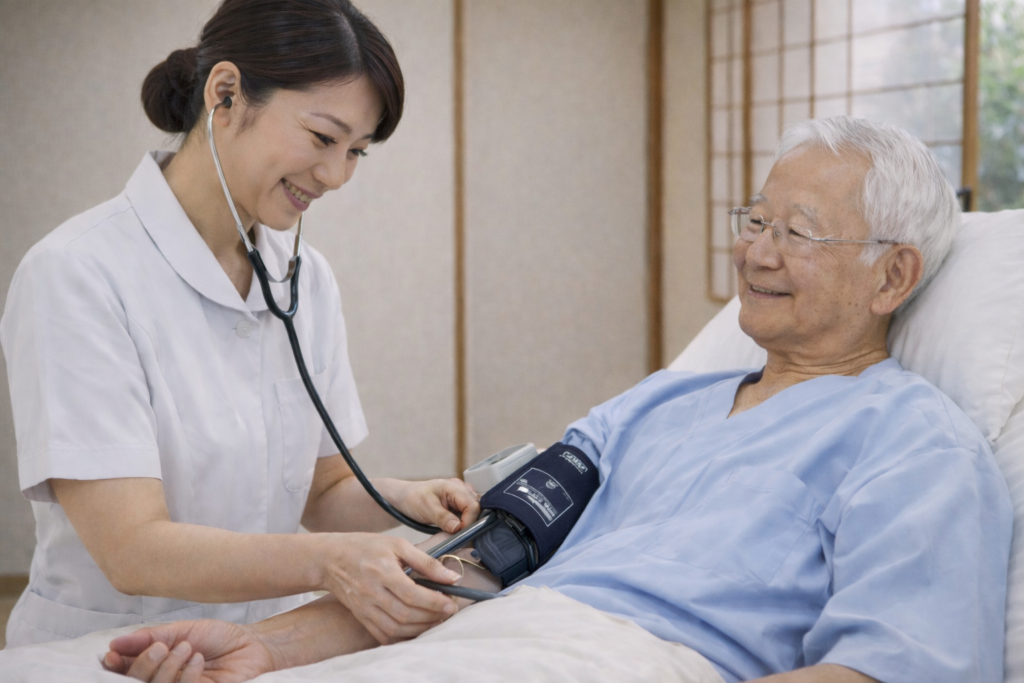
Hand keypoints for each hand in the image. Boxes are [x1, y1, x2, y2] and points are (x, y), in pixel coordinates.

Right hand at [102, 619, 273, 682]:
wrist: (250, 645)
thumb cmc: (217, 637)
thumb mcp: (181, 631)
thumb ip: (149, 638)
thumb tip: (115, 643)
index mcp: (154, 664)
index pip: (125, 671)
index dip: (115, 666)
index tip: (111, 655)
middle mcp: (163, 680)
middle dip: (142, 666)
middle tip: (160, 648)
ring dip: (167, 668)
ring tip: (185, 648)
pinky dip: (186, 675)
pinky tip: (198, 659)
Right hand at [316, 532, 463, 643]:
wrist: (330, 559)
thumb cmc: (366, 547)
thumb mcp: (398, 545)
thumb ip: (426, 562)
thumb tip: (452, 577)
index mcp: (382, 571)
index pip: (412, 594)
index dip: (434, 602)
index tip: (451, 604)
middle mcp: (371, 592)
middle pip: (406, 614)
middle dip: (431, 616)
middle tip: (448, 611)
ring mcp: (364, 608)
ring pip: (396, 628)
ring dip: (420, 628)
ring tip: (436, 620)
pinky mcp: (361, 617)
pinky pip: (383, 635)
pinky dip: (403, 636)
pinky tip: (417, 628)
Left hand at [376, 477, 480, 532]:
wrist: (403, 498)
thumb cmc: (412, 499)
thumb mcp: (425, 509)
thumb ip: (443, 517)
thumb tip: (458, 527)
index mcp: (453, 487)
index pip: (473, 505)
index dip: (469, 521)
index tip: (459, 533)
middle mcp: (461, 488)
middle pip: (477, 507)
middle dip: (471, 522)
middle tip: (459, 534)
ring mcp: (461, 495)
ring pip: (475, 510)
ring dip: (469, 522)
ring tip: (457, 531)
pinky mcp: (459, 502)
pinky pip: (469, 512)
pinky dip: (466, 521)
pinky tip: (457, 527)